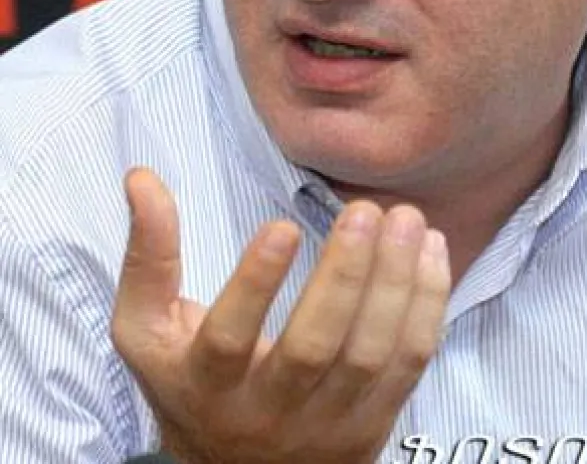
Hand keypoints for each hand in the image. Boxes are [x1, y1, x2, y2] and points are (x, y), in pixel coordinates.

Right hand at [111, 167, 450, 463]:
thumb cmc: (192, 382)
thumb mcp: (148, 328)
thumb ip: (148, 257)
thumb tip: (141, 178)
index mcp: (208, 384)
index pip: (229, 340)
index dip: (254, 285)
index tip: (282, 225)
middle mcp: (270, 411)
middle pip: (314, 347)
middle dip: (346, 275)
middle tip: (365, 210)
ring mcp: (329, 423)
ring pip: (373, 355)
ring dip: (396, 283)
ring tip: (406, 219)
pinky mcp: (374, 421)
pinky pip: (411, 364)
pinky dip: (426, 305)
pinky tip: (430, 249)